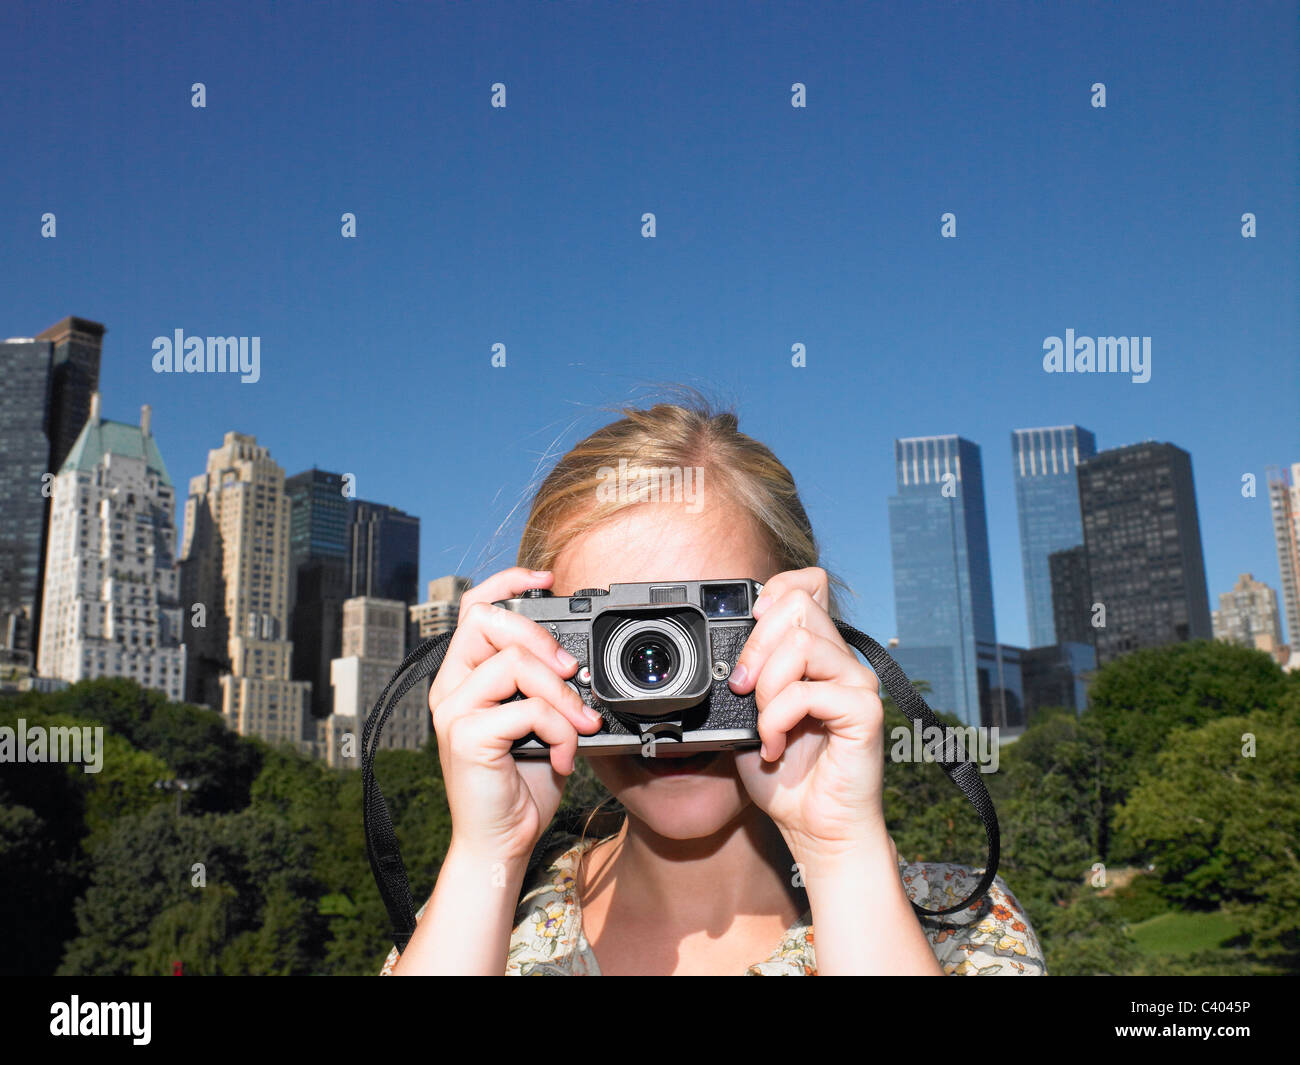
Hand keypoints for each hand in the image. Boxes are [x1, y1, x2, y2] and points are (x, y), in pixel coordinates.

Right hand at [430, 567, 603, 864]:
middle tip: (571, 673)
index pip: (474, 608)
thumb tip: (576, 659)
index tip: (547, 579)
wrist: (504, 841)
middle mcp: (451, 688)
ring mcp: (454, 712)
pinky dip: (559, 731)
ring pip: (511, 663)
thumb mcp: (540, 722)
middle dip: (540, 637)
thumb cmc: (523, 782)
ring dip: (561, 694)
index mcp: (466, 677)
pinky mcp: (465, 738)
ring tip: (580, 725)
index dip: (508, 582)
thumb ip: (544, 685)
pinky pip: (525, 709)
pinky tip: (562, 757)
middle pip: (487, 621)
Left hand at [730, 567, 889, 862]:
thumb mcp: (747, 717)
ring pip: (803, 643)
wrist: (815, 829)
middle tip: (744, 691)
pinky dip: (778, 719)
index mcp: (818, 654)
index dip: (775, 590)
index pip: (808, 584)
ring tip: (763, 725)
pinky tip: (775, 746)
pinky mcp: (865, 711)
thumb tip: (722, 653)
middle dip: (755, 647)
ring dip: (767, 687)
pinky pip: (809, 691)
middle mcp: (841, 660)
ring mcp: (857, 683)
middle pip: (798, 606)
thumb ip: (744, 678)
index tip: (749, 626)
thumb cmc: (786, 777)